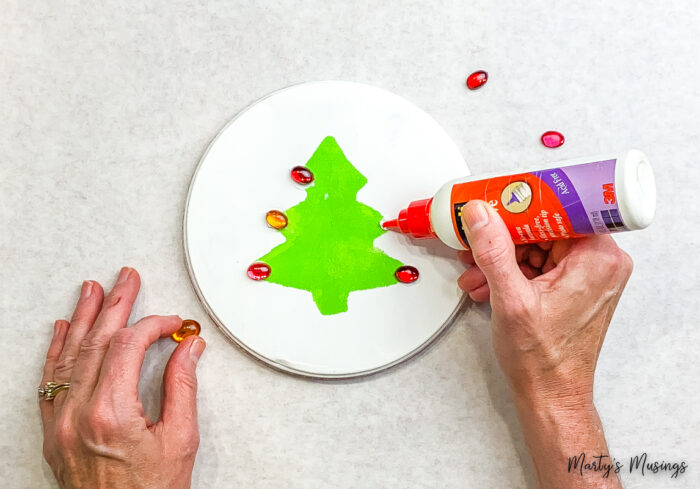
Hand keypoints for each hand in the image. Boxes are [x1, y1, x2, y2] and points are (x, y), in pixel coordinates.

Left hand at [40, 268, 205, 488]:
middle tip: (126, 279)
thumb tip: (188, 348)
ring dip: (83, 318)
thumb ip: (182, 387)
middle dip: (115, 305)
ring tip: (93, 290)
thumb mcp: (179, 440)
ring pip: (69, 356)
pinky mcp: (52, 432)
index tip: (171, 322)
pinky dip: (57, 351)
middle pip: (96, 342)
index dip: (152, 325)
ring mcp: (59, 423)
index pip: (128, 346)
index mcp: (111, 413)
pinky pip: (49, 382)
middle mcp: (78, 414)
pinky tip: (64, 329)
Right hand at [458, 201, 631, 487]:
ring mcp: (587, 273)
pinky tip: (487, 283)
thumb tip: (480, 215)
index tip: (495, 199)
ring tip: (475, 273)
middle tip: (474, 240)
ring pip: (536, 245)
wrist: (550, 394)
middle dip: (503, 237)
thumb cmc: (544, 359)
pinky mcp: (574, 284)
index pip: (558, 209)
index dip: (521, 203)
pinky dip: (511, 270)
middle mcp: (599, 262)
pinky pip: (538, 262)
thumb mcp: (511, 300)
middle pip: (543, 226)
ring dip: (501, 257)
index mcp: (596, 258)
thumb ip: (493, 251)